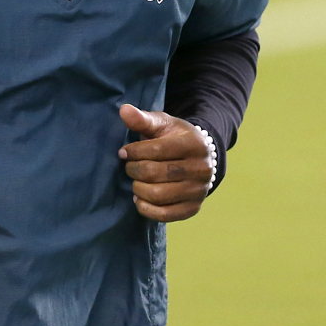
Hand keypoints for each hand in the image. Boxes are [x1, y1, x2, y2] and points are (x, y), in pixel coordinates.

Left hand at [118, 105, 211, 222]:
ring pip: (158, 195)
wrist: (199, 156)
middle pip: (155, 173)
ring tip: (135, 181)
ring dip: (138, 189)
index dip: (134, 152)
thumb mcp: (162, 123)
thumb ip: (142, 119)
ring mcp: (199, 190)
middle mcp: (202, 168)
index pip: (157, 150)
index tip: (123, 152)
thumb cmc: (174, 137)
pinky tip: (139, 198)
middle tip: (129, 167)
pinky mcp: (193, 208)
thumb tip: (123, 110)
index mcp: (194, 143)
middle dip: (134, 170)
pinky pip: (165, 215)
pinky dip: (146, 209)